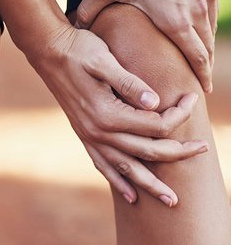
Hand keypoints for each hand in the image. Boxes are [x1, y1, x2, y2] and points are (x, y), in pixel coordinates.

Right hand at [33, 24, 207, 205]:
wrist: (47, 51)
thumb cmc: (79, 50)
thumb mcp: (104, 59)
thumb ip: (129, 82)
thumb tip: (155, 103)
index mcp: (107, 113)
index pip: (155, 124)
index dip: (179, 115)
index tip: (192, 99)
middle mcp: (98, 131)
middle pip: (147, 151)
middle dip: (178, 152)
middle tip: (203, 149)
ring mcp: (89, 135)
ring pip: (126, 168)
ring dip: (150, 185)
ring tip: (171, 200)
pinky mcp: (83, 134)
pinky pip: (103, 165)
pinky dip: (118, 181)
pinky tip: (130, 195)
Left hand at [75, 0, 217, 92]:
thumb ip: (88, 9)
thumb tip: (72, 25)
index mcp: (174, 19)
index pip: (194, 57)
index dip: (199, 76)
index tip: (201, 91)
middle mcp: (195, 10)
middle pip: (206, 46)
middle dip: (203, 66)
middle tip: (199, 81)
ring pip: (210, 27)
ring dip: (206, 43)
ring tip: (199, 55)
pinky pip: (211, 6)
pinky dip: (206, 20)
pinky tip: (197, 21)